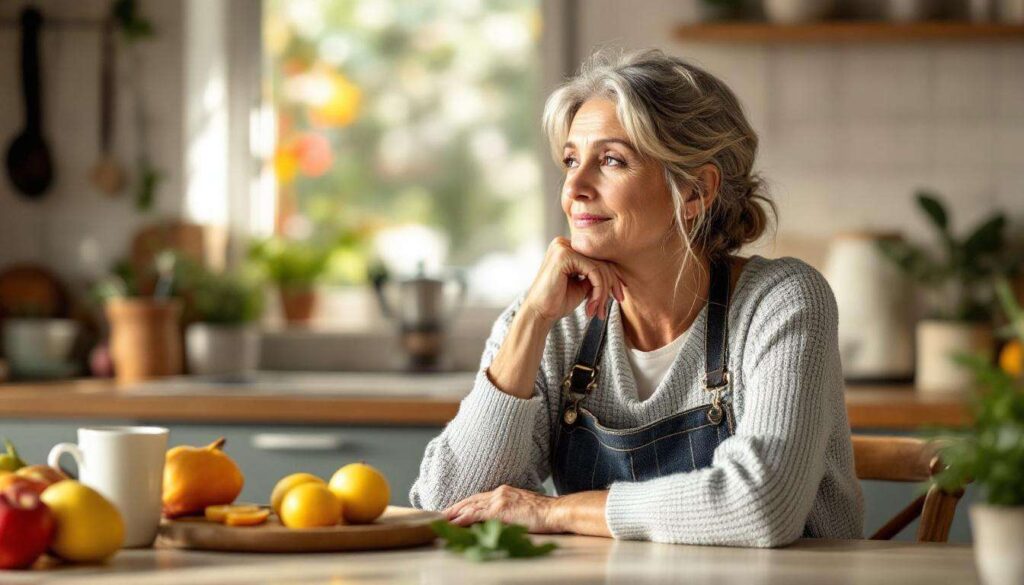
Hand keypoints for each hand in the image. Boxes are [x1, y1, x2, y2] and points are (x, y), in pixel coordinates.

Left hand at [443, 485, 559, 532]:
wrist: (556, 511)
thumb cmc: (545, 513)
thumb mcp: (523, 508)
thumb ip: (509, 510)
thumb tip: (500, 520)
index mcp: (505, 491)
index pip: (479, 497)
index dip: (465, 504)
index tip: (454, 509)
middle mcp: (499, 492)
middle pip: (472, 500)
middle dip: (455, 507)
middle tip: (441, 514)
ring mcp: (499, 499)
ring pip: (471, 506)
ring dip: (455, 513)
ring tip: (442, 519)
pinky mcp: (500, 509)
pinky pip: (476, 514)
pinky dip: (463, 518)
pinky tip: (454, 522)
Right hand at [523, 237, 625, 323]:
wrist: (539, 314)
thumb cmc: (558, 301)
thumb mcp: (584, 285)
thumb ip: (597, 274)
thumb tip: (619, 273)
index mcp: (567, 247)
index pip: (598, 257)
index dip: (613, 276)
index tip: (620, 294)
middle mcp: (564, 243)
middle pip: (601, 260)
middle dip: (611, 284)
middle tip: (615, 303)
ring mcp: (563, 247)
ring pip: (600, 266)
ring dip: (603, 292)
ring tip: (598, 310)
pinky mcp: (564, 256)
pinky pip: (594, 271)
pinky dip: (598, 290)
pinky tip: (592, 305)